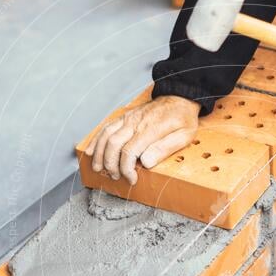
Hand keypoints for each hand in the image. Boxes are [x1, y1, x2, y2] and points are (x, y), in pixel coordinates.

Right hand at [83, 95, 199, 184]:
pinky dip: (96, 140)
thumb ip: (165, 148)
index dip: (126, 169)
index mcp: (150, 129)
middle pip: (113, 144)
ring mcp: (128, 118)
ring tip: (98, 168)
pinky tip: (91, 151)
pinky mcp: (125, 117)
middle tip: (115, 176)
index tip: (131, 179)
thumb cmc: (183, 118)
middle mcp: (135, 122)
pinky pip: (106, 127)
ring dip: (99, 154)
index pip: (129, 152)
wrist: (180, 97)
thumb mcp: (184, 135)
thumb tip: (146, 162)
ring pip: (105, 135)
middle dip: (110, 164)